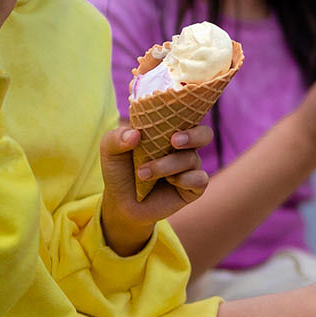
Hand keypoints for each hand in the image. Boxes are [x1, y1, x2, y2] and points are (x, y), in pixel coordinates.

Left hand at [99, 122, 212, 254]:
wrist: (121, 204)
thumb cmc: (119, 171)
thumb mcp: (110, 151)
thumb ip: (117, 138)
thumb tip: (135, 134)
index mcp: (168, 132)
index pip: (187, 116)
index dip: (188, 112)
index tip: (174, 116)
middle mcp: (184, 148)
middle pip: (205, 134)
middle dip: (194, 135)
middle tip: (174, 141)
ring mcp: (190, 168)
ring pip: (191, 159)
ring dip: (166, 165)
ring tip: (142, 173)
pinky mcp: (193, 188)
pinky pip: (200, 179)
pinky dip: (185, 179)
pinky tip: (169, 182)